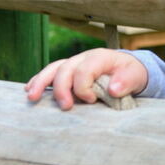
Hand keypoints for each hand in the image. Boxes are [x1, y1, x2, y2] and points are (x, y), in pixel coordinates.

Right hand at [24, 48, 147, 109]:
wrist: (128, 70)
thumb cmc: (131, 73)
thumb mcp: (136, 76)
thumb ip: (126, 81)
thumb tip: (113, 89)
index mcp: (100, 57)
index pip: (85, 70)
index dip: (84, 87)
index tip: (91, 100)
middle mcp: (83, 58)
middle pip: (65, 69)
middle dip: (61, 89)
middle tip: (65, 107)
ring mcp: (73, 63)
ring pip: (52, 69)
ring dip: (41, 83)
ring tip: (32, 97)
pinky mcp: (67, 71)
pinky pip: (50, 72)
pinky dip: (38, 80)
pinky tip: (28, 90)